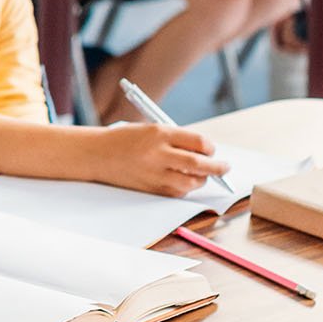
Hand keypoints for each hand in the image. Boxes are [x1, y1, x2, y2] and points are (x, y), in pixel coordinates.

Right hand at [94, 123, 228, 197]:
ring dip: (202, 179)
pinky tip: (185, 181)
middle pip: (198, 162)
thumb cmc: (126, 139)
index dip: (210, 147)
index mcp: (159, 132)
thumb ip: (176, 139)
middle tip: (225, 167)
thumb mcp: (150, 130)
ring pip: (191, 181)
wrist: (97, 154)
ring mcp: (154, 173)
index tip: (212, 149)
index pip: (197, 141)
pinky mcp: (151, 188)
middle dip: (217, 166)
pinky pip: (178, 191)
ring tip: (204, 174)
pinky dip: (186, 187)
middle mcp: (158, 153)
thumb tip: (204, 151)